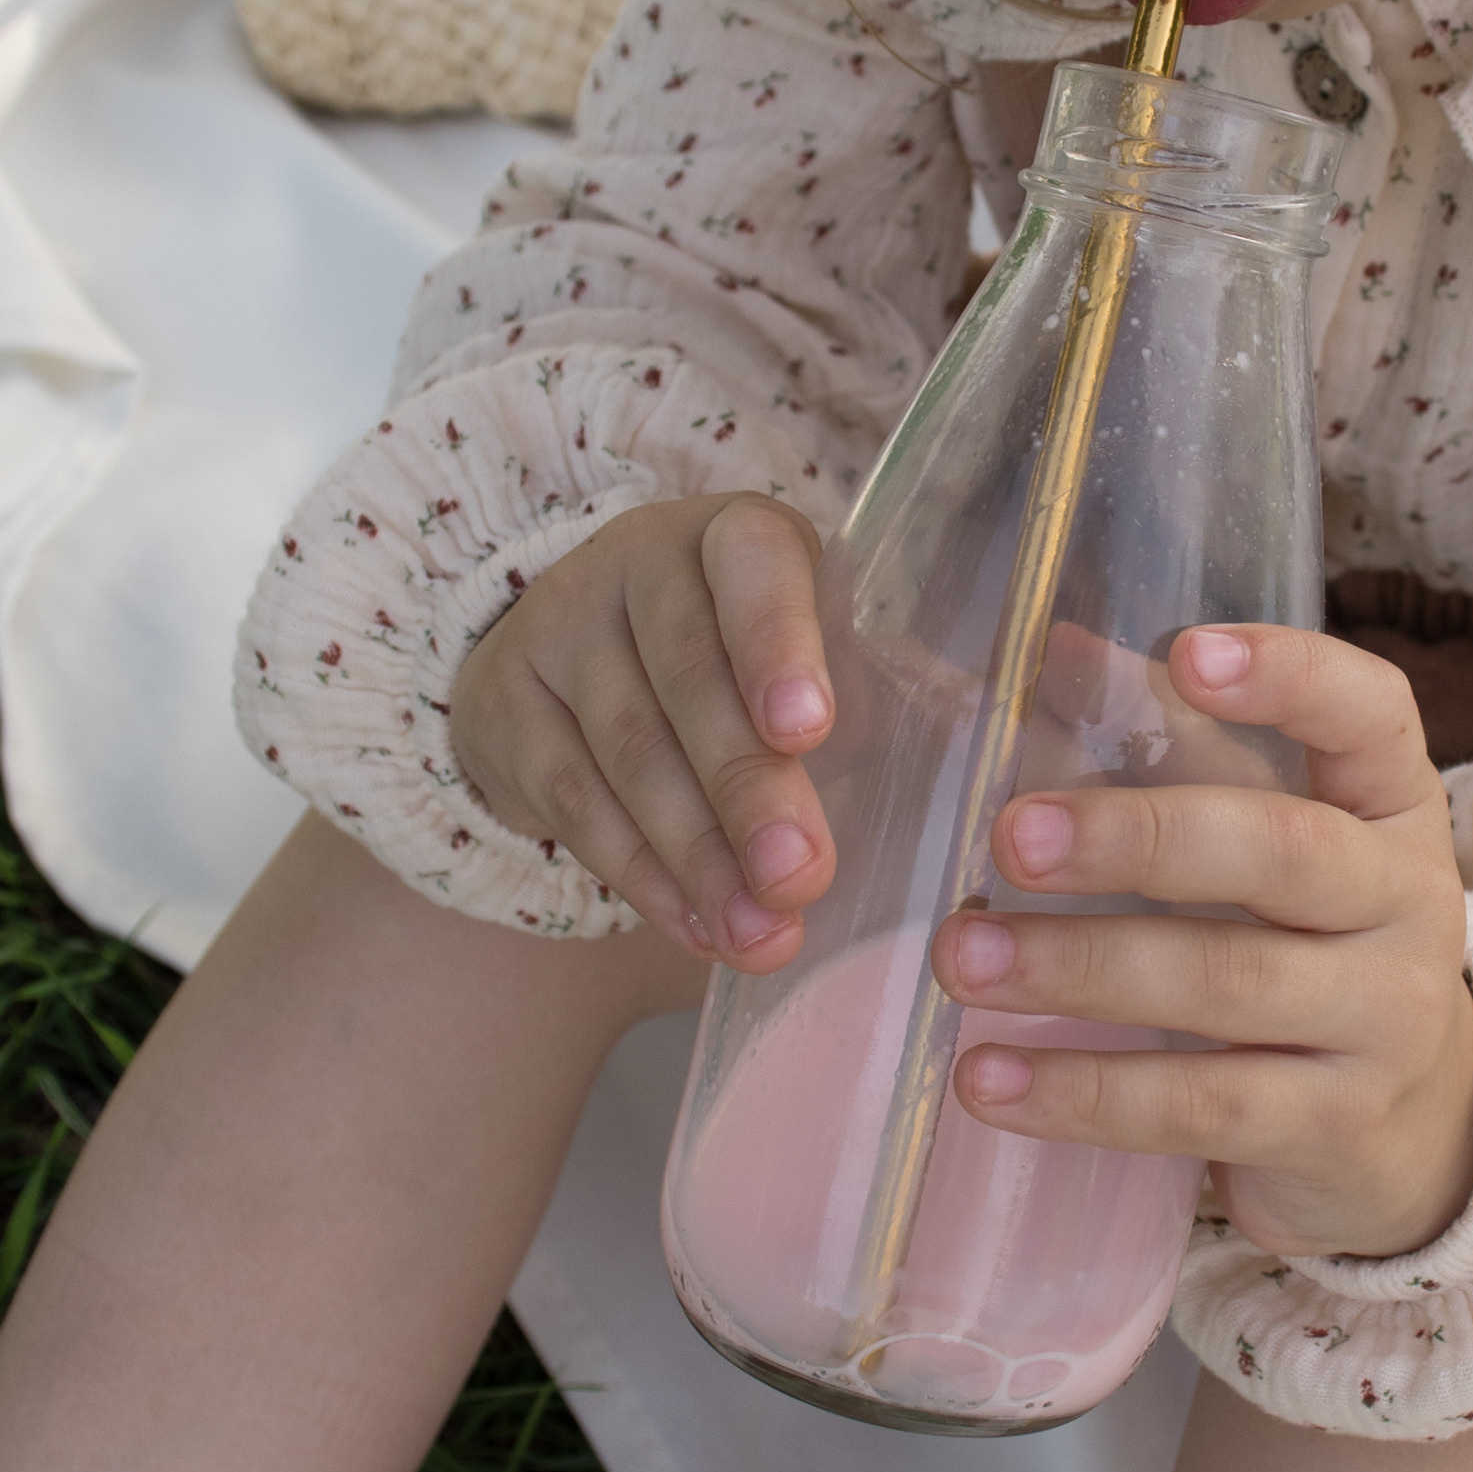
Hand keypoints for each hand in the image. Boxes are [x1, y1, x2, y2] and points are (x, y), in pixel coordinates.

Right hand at [450, 494, 835, 966]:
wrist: (578, 661)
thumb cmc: (740, 663)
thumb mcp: (813, 651)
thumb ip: (881, 690)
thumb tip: (967, 728)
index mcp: (736, 535)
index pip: (754, 567)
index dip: (778, 643)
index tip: (811, 729)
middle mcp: (638, 562)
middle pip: (688, 677)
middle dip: (748, 789)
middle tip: (801, 877)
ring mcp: (560, 629)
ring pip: (629, 752)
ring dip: (700, 857)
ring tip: (761, 935)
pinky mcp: (505, 705)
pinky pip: (576, 805)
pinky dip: (644, 879)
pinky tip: (700, 930)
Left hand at [930, 626, 1472, 1261]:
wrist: (1418, 1127)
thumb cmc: (1309, 942)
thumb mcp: (1272, 837)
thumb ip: (1178, 746)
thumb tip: (1057, 652)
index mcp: (1389, 805)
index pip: (1369, 713)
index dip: (1290, 677)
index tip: (1187, 653)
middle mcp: (1405, 904)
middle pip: (1281, 851)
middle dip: (1137, 838)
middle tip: (1010, 836)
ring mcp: (1382, 1022)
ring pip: (1226, 983)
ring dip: (1078, 965)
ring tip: (961, 955)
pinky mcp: (1334, 1128)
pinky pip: (1198, 1107)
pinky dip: (1083, 1091)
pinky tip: (987, 1079)